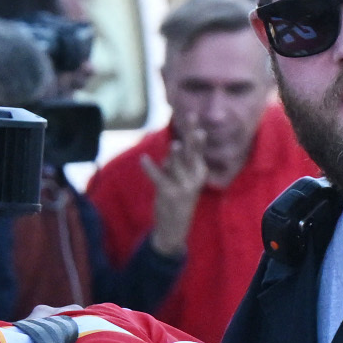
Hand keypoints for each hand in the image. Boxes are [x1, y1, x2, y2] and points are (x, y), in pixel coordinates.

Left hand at [149, 128, 209, 256]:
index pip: (196, 148)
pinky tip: (143, 160)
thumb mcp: (183, 178)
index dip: (193, 132)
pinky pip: (158, 177)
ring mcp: (183, 186)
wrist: (174, 227)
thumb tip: (174, 145)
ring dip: (173, 156)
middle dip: (194, 138)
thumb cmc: (178, 196)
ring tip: (175, 145)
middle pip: (192, 152)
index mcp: (199, 171)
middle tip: (195, 122)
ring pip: (175, 163)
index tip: (191, 114)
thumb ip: (177, 161)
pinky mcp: (169, 193)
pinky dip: (150, 168)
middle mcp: (195, 178)